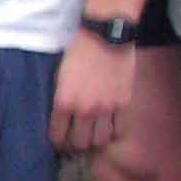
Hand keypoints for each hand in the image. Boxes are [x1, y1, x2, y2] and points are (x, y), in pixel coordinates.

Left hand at [50, 28, 137, 154]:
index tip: (59, 139)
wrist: (106, 35)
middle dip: (75, 144)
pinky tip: (108, 125)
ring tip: (92, 134)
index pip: (57, 137)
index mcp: (64, 101)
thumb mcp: (60, 75)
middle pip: (80, 144)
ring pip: (100, 141)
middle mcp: (85, 109)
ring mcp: (106, 108)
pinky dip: (113, 132)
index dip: (57, 141)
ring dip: (95, 140)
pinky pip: (119, 130)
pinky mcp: (124, 103)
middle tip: (75, 138)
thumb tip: (60, 117)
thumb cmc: (79, 50)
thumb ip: (60, 98)